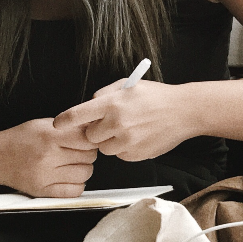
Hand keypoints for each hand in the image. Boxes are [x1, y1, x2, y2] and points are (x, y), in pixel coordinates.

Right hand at [0, 118, 98, 197]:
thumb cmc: (20, 138)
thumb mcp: (44, 124)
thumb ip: (69, 126)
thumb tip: (94, 128)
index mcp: (49, 136)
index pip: (86, 139)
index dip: (91, 139)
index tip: (87, 139)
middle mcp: (47, 157)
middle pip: (88, 157)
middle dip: (88, 153)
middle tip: (78, 150)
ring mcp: (45, 176)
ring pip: (85, 174)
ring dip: (84, 168)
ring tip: (73, 163)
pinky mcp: (43, 191)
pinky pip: (75, 191)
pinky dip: (77, 184)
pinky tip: (69, 176)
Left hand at [54, 79, 191, 162]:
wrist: (184, 112)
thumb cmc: (158, 97)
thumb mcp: (129, 86)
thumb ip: (106, 94)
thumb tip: (90, 104)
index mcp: (112, 104)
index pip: (77, 114)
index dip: (64, 120)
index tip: (57, 124)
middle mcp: (117, 123)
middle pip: (89, 136)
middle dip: (95, 131)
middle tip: (109, 124)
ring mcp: (126, 141)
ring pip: (104, 148)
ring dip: (110, 141)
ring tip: (128, 130)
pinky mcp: (135, 154)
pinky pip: (120, 155)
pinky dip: (124, 149)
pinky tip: (138, 137)